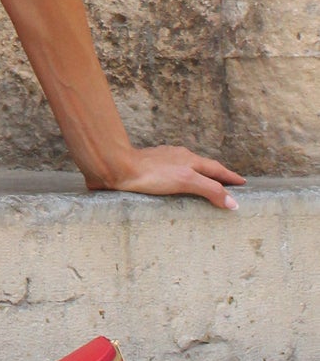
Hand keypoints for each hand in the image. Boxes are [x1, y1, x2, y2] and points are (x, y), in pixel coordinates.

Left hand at [92, 145, 244, 210]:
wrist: (117, 167)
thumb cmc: (150, 173)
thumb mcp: (185, 181)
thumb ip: (210, 190)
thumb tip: (233, 203)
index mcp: (189, 160)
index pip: (216, 169)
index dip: (229, 177)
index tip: (243, 182)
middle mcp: (178, 158)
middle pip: (203, 167)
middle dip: (217, 177)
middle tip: (229, 185)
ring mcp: (164, 161)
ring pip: (187, 169)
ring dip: (199, 177)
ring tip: (205, 187)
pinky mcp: (150, 169)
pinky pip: (172, 174)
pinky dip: (182, 181)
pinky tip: (176, 188)